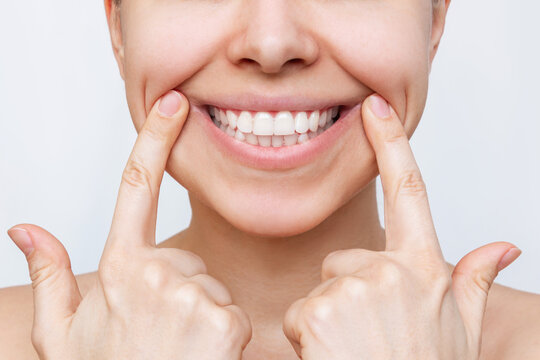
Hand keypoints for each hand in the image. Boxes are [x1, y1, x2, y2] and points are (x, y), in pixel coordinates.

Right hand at [8, 90, 251, 359]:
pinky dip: (224, 337)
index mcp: (118, 268)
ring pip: (210, 288)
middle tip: (160, 333)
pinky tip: (202, 358)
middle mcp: (155, 274)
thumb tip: (26, 230)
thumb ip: (48, 278)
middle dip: (179, 291)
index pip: (134, 186)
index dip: (154, 140)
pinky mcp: (223, 320)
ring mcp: (190, 296)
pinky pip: (232, 314)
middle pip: (185, 261)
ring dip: (200, 315)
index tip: (174, 104)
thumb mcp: (61, 335)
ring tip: (178, 349)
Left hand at [282, 94, 521, 359]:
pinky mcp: (317, 311)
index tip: (375, 108)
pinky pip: (299, 312)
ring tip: (353, 348)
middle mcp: (390, 271)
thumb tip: (502, 247)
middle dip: (347, 291)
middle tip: (366, 333)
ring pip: (320, 288)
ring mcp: (353, 289)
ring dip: (329, 316)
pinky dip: (306, 336)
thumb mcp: (460, 330)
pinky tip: (331, 355)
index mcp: (424, 269)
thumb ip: (473, 282)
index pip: (409, 190)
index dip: (391, 144)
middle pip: (344, 259)